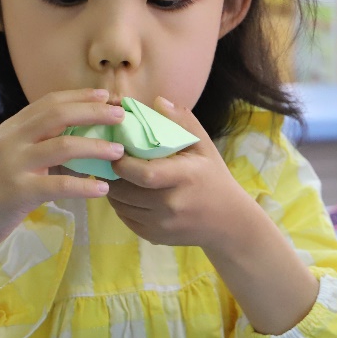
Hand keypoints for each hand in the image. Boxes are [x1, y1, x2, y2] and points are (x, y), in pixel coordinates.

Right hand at [0, 89, 127, 256]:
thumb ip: (35, 143)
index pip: (50, 102)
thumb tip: (76, 136)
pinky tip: (102, 190)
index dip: (80, 96)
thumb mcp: (9, 157)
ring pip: (63, 146)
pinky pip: (58, 184)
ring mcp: (14, 164)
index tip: (107, 96)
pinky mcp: (18, 192)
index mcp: (12, 128)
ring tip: (119, 152)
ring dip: (96, 147)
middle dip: (94, 112)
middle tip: (121, 116)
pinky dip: (83, 186)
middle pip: (59, 115)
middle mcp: (12, 140)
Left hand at [106, 97, 261, 250]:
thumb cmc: (213, 177)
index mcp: (184, 178)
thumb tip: (156, 100)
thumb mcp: (204, 146)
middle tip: (107, 161)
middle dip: (112, 175)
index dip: (123, 163)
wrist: (228, 221)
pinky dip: (120, 205)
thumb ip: (182, 121)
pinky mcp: (153, 237)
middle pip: (126, 191)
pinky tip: (126, 192)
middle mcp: (171, 205)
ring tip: (115, 174)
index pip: (143, 173)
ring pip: (121, 206)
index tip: (117, 151)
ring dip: (113, 189)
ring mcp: (161, 224)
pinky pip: (125, 218)